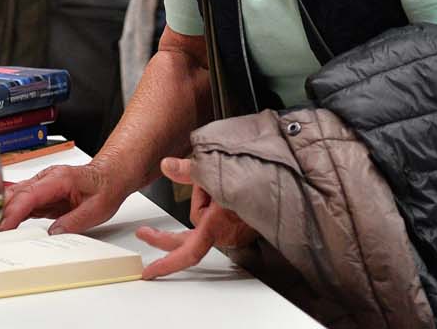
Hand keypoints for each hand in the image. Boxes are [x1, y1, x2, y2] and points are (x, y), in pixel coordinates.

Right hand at [0, 162, 123, 234]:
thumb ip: (74, 222)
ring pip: (13, 198)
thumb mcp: (96, 210)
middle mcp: (45, 179)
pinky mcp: (40, 195)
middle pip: (15, 195)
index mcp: (58, 179)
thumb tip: (53, 234)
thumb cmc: (104, 187)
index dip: (13, 212)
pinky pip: (19, 203)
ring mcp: (41, 186)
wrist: (109, 176)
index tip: (3, 228)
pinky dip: (6, 214)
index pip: (29, 195)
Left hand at [136, 157, 255, 279]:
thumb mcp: (218, 168)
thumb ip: (189, 171)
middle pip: (190, 238)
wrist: (290, 178)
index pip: (188, 252)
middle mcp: (227, 232)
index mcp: (218, 225)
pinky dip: (214, 200)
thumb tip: (168, 166)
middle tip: (146, 234)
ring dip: (202, 197)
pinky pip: (218, 214)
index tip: (150, 271)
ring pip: (205, 218)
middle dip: (168, 235)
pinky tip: (221, 184)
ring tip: (215, 175)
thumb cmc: (261, 176)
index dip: (167, 264)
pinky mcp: (241, 221)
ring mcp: (236, 229)